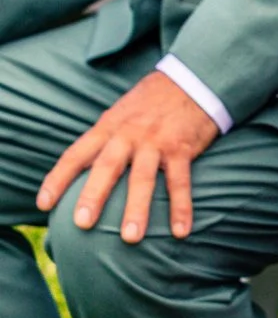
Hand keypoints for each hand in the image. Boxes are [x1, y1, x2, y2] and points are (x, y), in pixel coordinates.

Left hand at [37, 71, 220, 242]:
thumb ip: (103, 139)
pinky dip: (181, 207)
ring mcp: (156, 142)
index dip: (58, 179)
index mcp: (108, 127)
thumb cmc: (152, 102)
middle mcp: (129, 134)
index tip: (44, 204)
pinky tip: (180, 231)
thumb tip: (81, 169)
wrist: (193, 79)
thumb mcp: (120, 113)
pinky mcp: (183, 148)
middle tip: (83, 224)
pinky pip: (180, 182)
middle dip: (94, 196)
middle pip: (106, 167)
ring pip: (143, 178)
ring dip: (137, 209)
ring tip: (130, 238)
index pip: (76, 154)